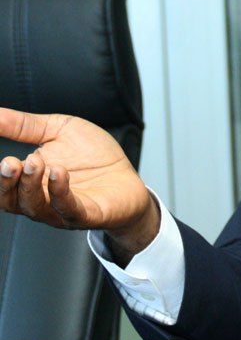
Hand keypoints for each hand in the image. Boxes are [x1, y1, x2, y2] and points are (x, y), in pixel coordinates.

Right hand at [0, 108, 157, 264]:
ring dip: (30, 186)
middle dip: (7, 181)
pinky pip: (69, 209)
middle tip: (9, 162)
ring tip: (34, 162)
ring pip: (36, 207)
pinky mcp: (88, 215)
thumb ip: (25, 125)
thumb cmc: (94, 156)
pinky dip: (60, 192)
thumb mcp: (58, 130)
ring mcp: (63, 210)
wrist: (129, 177)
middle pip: (12, 200)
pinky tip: (58, 173)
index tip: (2, 159)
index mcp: (29, 180)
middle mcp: (41, 199)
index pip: (3, 182)